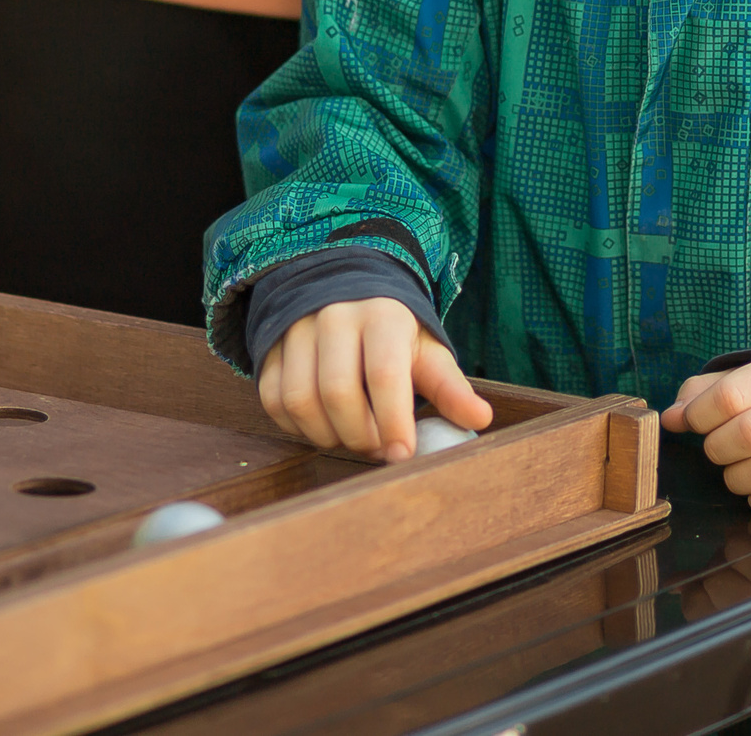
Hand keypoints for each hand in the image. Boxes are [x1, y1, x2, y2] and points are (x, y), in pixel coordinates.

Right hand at [257, 297, 494, 460]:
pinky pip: (274, 402)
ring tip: (352, 436)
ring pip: (300, 401)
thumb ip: (450, 388)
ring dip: (327, 435)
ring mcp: (296, 330)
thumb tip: (480, 418)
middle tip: (377, 447)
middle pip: (337, 392)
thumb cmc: (394, 334)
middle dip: (359, 435)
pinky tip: (324, 425)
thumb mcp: (427, 353)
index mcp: (382, 315)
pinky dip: (298, 428)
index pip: (383, 374)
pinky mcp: (270, 349)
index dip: (392, 422)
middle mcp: (334, 316)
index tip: (401, 455)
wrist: (346, 296)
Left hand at [660, 353, 750, 519]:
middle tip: (716, 449)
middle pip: (750, 433)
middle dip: (718, 448)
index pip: (731, 395)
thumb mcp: (743, 378)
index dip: (699, 414)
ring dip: (739, 479)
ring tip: (736, 471)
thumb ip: (703, 392)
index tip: (691, 422)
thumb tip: (672, 417)